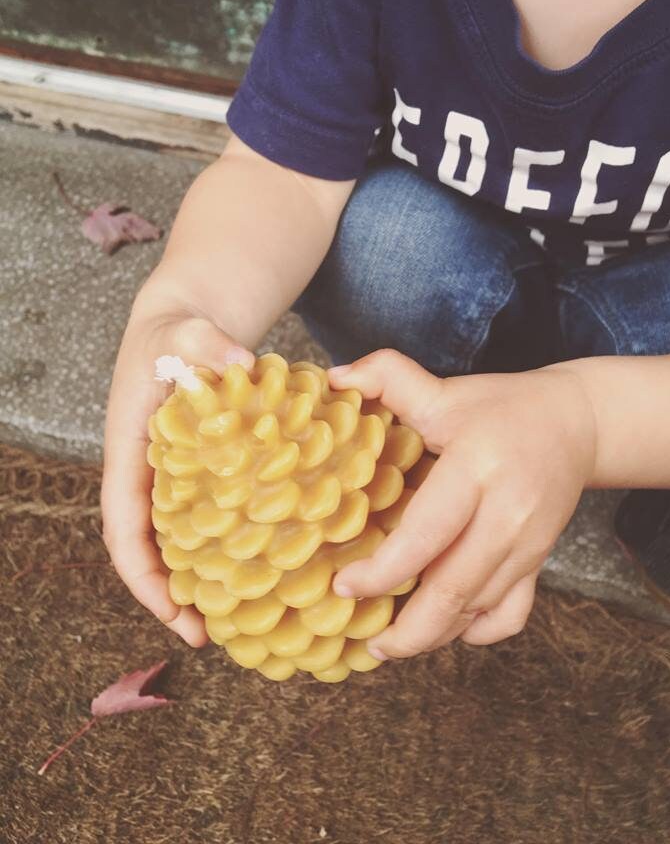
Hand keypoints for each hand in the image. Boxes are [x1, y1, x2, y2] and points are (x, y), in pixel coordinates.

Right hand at [101, 284, 254, 645]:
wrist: (182, 324)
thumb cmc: (175, 331)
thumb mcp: (187, 331)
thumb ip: (207, 345)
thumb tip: (241, 365)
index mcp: (129, 454)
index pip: (123, 527)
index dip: (142, 576)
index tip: (171, 612)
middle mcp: (145, 474)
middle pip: (148, 549)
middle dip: (170, 596)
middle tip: (208, 635)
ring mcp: (172, 477)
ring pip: (177, 540)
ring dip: (198, 579)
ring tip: (236, 616)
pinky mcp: (200, 472)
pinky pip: (207, 518)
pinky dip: (224, 546)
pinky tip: (257, 564)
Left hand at [329, 350, 596, 659]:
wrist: (579, 423)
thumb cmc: (505, 408)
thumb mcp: (448, 390)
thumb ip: (391, 377)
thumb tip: (336, 378)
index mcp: (477, 471)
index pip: (425, 536)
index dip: (382, 571)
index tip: (343, 586)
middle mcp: (507, 516)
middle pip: (453, 590)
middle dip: (406, 629)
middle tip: (365, 642)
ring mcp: (528, 545)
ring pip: (478, 609)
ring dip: (434, 635)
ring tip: (391, 644)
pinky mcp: (540, 562)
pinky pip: (512, 614)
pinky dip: (479, 632)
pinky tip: (450, 631)